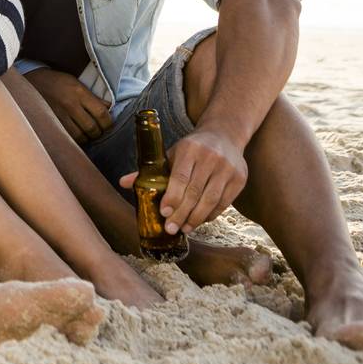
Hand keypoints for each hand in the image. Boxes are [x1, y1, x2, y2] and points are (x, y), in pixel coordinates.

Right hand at [24, 67, 113, 144]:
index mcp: (79, 92)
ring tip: (88, 134)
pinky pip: (68, 137)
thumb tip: (109, 107)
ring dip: (87, 138)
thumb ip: (92, 96)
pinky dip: (75, 139)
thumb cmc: (56, 82)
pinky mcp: (50, 122)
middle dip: (98, 132)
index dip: (108, 122)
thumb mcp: (76, 83)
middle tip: (99, 131)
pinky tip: (76, 135)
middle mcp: (70, 104)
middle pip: (92, 127)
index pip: (101, 113)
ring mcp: (59, 115)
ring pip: (80, 136)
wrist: (31, 81)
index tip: (108, 124)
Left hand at [121, 128, 246, 234]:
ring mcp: (228, 169)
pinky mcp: (240, 179)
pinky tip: (199, 220)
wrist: (224, 135)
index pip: (180, 177)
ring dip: (196, 218)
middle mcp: (211, 158)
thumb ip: (149, 170)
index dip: (172, 197)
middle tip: (170, 228)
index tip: (163, 213)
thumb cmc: (192, 148)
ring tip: (184, 228)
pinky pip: (224, 202)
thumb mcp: (171, 153)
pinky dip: (211, 214)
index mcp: (190, 150)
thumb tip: (123, 183)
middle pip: (195, 192)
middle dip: (181, 213)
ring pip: (211, 200)